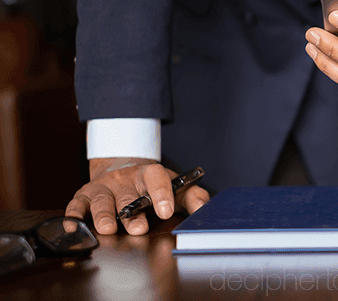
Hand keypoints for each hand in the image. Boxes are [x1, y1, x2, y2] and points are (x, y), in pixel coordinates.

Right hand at [65, 158, 209, 234]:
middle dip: (132, 212)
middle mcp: (125, 179)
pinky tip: (73, 226)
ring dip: (104, 215)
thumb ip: (193, 196)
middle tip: (139, 227)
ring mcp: (104, 186)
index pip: (156, 178)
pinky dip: (73, 214)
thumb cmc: (153, 185)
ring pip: (102, 200)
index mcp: (149, 174)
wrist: (123, 168)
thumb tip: (205, 209)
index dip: (161, 194)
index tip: (166, 211)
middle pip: (128, 195)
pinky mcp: (84, 194)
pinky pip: (77, 203)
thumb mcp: (176, 187)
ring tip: (109, 228)